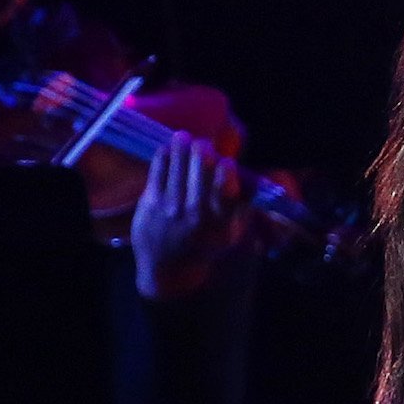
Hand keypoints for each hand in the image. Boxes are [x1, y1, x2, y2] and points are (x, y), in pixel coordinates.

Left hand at [129, 133, 245, 299]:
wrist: (166, 268)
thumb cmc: (202, 248)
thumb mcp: (228, 235)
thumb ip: (241, 211)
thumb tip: (253, 184)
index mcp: (218, 221)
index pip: (226, 189)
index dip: (227, 171)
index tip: (227, 162)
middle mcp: (195, 213)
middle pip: (200, 172)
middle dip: (202, 152)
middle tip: (203, 143)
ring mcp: (171, 207)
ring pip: (178, 167)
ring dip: (181, 147)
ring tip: (183, 136)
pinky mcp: (150, 202)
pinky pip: (158, 172)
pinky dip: (163, 157)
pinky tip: (166, 148)